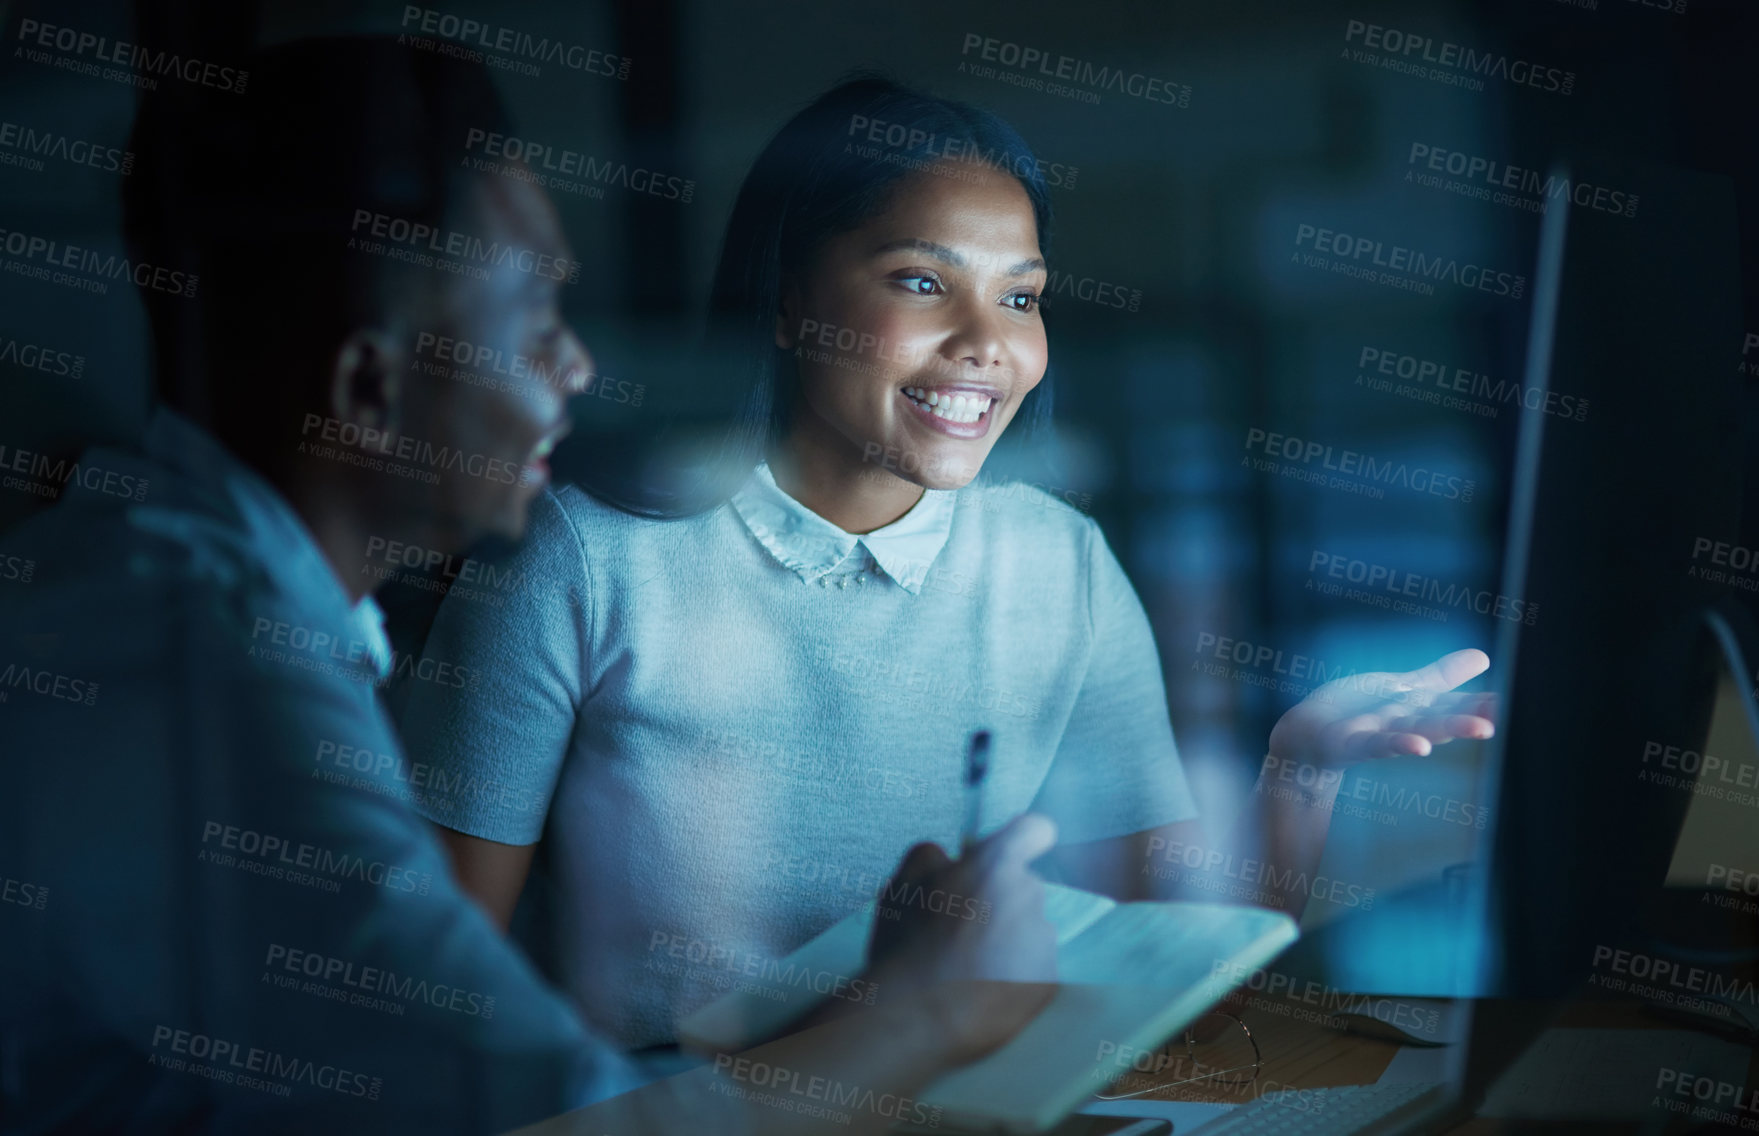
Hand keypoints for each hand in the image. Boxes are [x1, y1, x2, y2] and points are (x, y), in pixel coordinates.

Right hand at [866, 814, 1059, 1063]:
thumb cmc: (908, 942)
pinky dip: (1014, 977)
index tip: (1008, 857)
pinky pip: (1034, 969)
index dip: (1023, 839)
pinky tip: (983, 992)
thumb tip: (953, 856)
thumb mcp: (903, 882)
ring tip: (969, 969)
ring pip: (1029, 930)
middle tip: (964, 930)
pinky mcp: (1048, 982)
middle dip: (1001, 902)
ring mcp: (1043, 940)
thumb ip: (933, 856)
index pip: (1034, 830)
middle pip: (1025, 887)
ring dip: (1007, 941)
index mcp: (997, 863)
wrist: (921, 1017)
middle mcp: (1031, 895)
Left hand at [1268, 648, 1496, 769]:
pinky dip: (1399, 744)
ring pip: (1419, 730)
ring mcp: (1380, 734)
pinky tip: (1420, 746)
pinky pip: (1378, 742)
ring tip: (1481, 728)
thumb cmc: (1358, 711)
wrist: (1308, 738)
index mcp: (1419, 709)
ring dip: (1448, 730)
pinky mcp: (1352, 741)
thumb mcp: (1402, 690)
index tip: (1528, 698)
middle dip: (1477, 717)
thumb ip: (1441, 678)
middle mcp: (1406, 724)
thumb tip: (1483, 656)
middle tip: (1512, 717)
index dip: (1489, 702)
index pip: (1460, 703)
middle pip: (1445, 718)